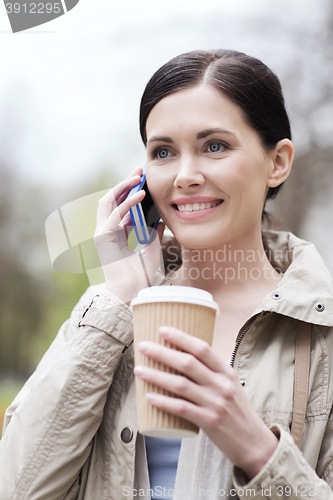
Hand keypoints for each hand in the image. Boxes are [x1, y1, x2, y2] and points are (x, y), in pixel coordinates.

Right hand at [94, 166, 164, 303]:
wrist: (133, 292)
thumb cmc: (141, 275)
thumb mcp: (151, 248)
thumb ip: (154, 233)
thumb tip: (161, 218)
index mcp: (116, 233)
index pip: (120, 205)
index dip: (131, 191)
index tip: (143, 179)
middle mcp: (106, 231)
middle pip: (112, 199)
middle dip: (124, 183)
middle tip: (139, 169)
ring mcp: (102, 233)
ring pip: (108, 202)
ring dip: (122, 187)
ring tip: (138, 177)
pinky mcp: (102, 237)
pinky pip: (114, 214)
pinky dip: (127, 202)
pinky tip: (140, 194)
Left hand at [134, 326, 277, 478]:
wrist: (255, 444)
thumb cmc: (238, 412)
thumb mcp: (231, 386)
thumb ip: (212, 373)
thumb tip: (185, 358)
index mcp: (226, 372)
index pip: (202, 349)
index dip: (181, 338)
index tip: (162, 330)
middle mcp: (222, 384)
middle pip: (188, 363)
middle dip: (162, 352)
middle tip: (143, 346)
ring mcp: (215, 403)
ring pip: (180, 385)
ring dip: (156, 376)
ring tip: (139, 370)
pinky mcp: (209, 421)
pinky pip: (181, 408)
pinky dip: (164, 402)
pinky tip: (149, 397)